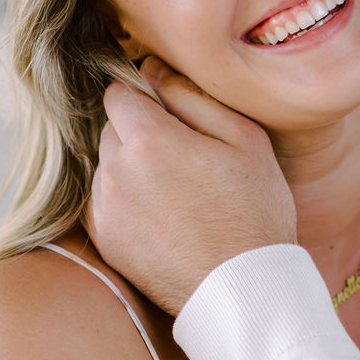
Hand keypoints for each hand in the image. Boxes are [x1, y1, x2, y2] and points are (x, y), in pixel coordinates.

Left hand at [89, 59, 296, 313]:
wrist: (243, 290)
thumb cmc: (254, 211)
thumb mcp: (245, 139)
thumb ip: (192, 96)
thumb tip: (151, 69)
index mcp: (148, 139)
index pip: (119, 92)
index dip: (146, 99)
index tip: (173, 117)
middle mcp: (115, 171)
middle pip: (112, 130)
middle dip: (140, 135)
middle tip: (186, 161)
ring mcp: (106, 209)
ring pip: (108, 168)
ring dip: (133, 170)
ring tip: (179, 196)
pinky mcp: (105, 241)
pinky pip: (106, 204)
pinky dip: (127, 204)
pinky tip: (165, 220)